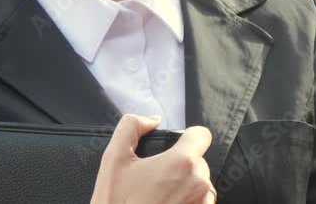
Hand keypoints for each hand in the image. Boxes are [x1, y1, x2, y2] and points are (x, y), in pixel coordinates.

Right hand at [91, 114, 216, 203]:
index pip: (202, 135)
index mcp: (182, 162)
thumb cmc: (116, 202)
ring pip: (200, 183)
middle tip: (156, 177)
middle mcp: (199, 183)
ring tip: (159, 195)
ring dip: (186, 184)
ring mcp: (202, 203)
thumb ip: (132, 126)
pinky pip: (201, 202)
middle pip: (198, 160)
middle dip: (180, 164)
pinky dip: (188, 201)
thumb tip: (152, 120)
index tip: (174, 146)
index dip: (187, 136)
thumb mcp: (114, 158)